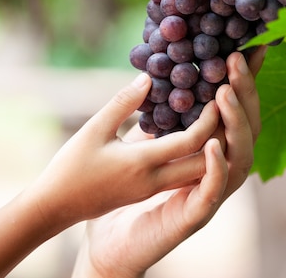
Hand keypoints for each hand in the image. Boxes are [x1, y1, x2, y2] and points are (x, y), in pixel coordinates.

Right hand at [23, 71, 221, 231]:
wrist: (56, 207)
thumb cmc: (70, 167)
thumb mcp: (93, 129)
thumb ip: (122, 104)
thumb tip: (149, 78)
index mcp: (142, 164)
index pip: (190, 142)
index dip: (209, 118)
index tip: (218, 94)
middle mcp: (154, 180)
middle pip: (204, 161)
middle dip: (221, 135)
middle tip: (229, 108)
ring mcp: (153, 189)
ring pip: (195, 170)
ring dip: (211, 147)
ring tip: (218, 118)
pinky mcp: (148, 190)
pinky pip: (180, 172)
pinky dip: (193, 155)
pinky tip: (192, 132)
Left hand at [72, 48, 266, 277]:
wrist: (107, 244)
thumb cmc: (121, 198)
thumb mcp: (134, 147)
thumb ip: (150, 117)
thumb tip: (150, 76)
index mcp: (204, 153)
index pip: (232, 113)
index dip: (243, 84)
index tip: (245, 48)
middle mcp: (214, 172)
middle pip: (245, 129)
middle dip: (245, 94)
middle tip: (236, 60)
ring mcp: (207, 195)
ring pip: (239, 158)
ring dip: (235, 124)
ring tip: (224, 94)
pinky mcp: (193, 216)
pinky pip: (213, 191)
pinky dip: (217, 168)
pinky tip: (212, 144)